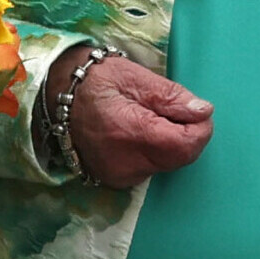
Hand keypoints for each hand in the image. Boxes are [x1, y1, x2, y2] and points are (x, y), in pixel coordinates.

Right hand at [64, 53, 213, 188]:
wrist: (56, 97)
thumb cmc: (96, 80)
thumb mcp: (135, 77)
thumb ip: (171, 97)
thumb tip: (203, 112)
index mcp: (130, 133)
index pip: (185, 146)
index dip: (201, 130)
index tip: (199, 111)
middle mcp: (125, 163)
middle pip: (179, 158)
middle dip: (187, 135)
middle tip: (172, 108)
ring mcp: (119, 176)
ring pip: (166, 165)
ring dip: (170, 144)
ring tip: (151, 117)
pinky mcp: (114, 181)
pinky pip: (149, 169)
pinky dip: (154, 152)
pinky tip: (139, 132)